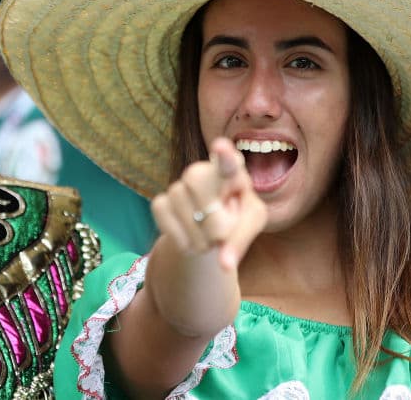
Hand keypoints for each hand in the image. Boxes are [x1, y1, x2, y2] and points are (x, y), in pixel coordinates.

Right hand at [152, 137, 267, 270]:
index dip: (224, 155)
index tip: (220, 145)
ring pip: (182, 205)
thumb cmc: (237, 219)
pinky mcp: (161, 202)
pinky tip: (191, 240)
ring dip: (199, 236)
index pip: (227, 161)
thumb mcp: (249, 226)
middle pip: (197, 178)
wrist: (210, 232)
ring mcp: (179, 186)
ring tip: (209, 240)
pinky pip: (165, 219)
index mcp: (231, 173)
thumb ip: (240, 242)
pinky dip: (181, 238)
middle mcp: (203, 171)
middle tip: (220, 234)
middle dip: (210, 214)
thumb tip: (224, 265)